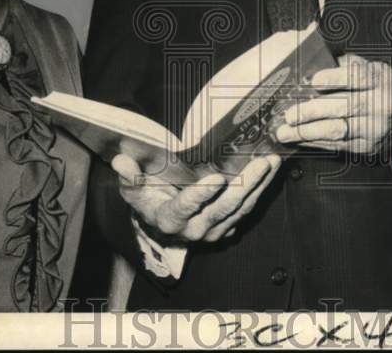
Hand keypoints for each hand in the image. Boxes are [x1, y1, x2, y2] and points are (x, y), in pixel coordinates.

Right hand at [112, 153, 280, 242]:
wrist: (159, 223)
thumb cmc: (147, 199)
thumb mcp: (133, 189)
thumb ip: (128, 176)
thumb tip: (121, 161)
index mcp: (169, 220)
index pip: (185, 207)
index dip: (200, 195)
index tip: (216, 178)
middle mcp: (193, 230)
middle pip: (222, 209)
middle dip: (244, 185)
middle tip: (259, 163)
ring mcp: (213, 231)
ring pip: (240, 209)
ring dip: (258, 186)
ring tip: (271, 162)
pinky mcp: (227, 227)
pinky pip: (247, 210)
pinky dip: (260, 191)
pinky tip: (270, 172)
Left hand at [274, 54, 391, 154]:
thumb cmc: (376, 87)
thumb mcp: (368, 68)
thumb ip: (343, 63)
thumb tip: (311, 58)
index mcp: (380, 78)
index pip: (357, 77)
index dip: (334, 78)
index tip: (313, 81)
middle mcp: (381, 103)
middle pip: (344, 107)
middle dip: (313, 111)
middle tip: (289, 114)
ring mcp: (375, 127)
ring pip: (338, 130)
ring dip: (308, 132)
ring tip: (286, 132)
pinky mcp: (368, 146)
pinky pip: (338, 146)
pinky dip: (315, 142)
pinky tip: (299, 139)